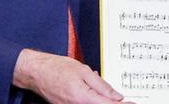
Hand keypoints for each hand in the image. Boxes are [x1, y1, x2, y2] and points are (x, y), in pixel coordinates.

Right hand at [13, 49, 127, 103]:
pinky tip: (93, 91)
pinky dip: (92, 99)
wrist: (36, 72)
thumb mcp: (83, 71)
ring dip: (102, 100)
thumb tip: (117, 96)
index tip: (132, 103)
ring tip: (107, 93)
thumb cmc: (56, 68)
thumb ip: (102, 85)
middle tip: (125, 99)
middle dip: (112, 102)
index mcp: (83, 97)